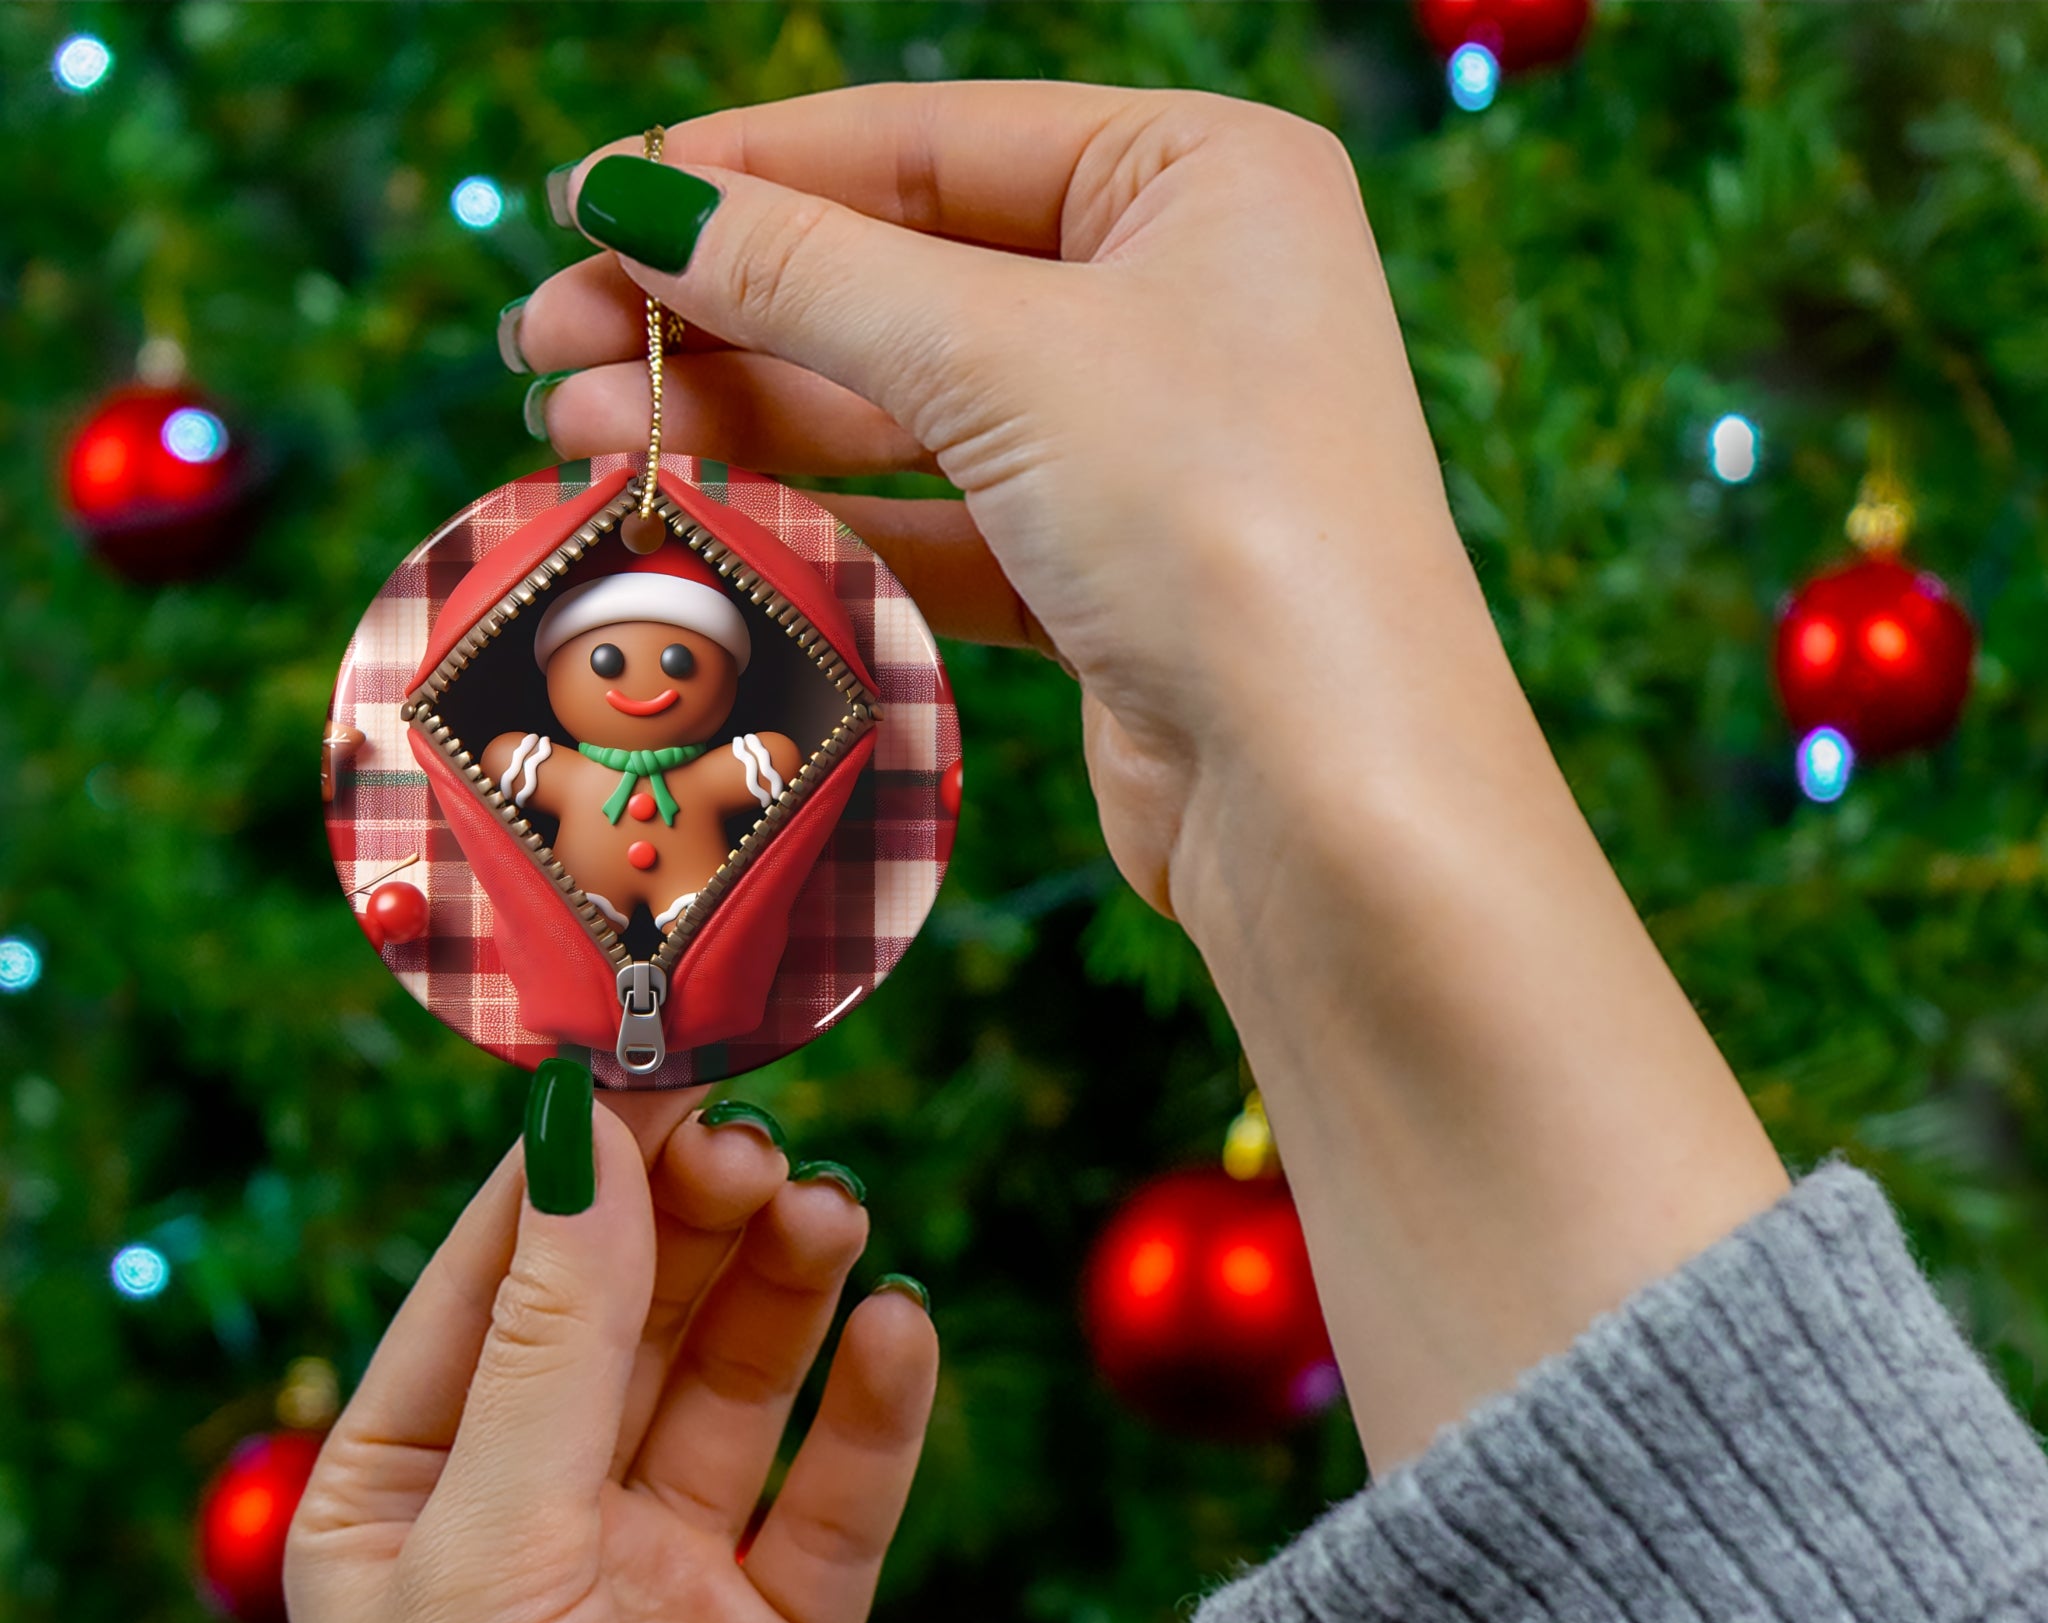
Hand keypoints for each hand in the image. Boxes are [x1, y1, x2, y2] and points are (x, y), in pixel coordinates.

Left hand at [286, 1091, 936, 1622]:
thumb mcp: (491, 1552)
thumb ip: (555, 1342)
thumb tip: (583, 1136)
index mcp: (411, 1493)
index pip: (499, 1280)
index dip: (578, 1169)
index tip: (658, 1059)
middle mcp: (538, 1521)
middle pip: (633, 1316)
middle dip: (695, 1224)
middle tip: (765, 1145)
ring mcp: (664, 1579)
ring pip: (739, 1386)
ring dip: (787, 1293)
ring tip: (834, 1216)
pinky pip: (836, 1497)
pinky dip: (874, 1411)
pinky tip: (900, 1334)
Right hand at [514, 83, 1785, 1474]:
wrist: (1331, 794)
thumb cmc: (1218, 521)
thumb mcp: (1001, 357)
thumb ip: (808, 274)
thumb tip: (632, 203)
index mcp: (1200, 178)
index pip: (927, 142)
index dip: (746, 174)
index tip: (588, 208)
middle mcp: (1183, 298)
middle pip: (903, 278)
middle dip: (723, 313)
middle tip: (548, 345)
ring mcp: (1147, 446)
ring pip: (909, 410)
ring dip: (749, 417)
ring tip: (583, 428)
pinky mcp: (1109, 578)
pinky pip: (939, 520)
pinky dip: (826, 516)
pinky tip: (702, 509)